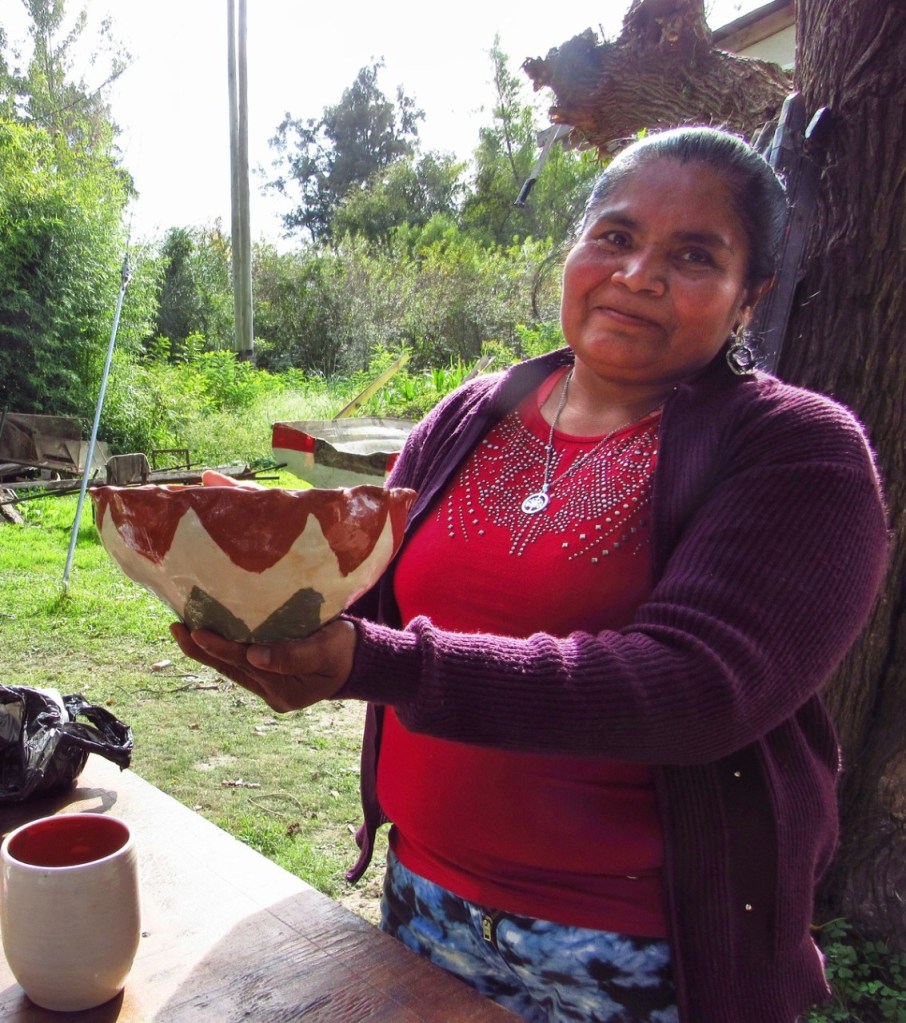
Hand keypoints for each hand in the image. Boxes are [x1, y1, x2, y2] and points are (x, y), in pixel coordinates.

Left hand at [169, 619, 356, 712]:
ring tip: (181, 628)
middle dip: (201, 649)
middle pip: (230, 669)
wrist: (361, 661)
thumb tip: (254, 656)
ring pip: (230, 668)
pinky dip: (221, 649)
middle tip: (176, 626)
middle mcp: (271, 693)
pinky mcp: (270, 677)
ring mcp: (269, 687)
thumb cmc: (346, 650)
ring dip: (205, 649)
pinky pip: (240, 664)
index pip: (244, 665)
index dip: (218, 647)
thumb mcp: (326, 649)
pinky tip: (206, 634)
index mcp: (284, 691)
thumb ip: (293, 655)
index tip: (196, 631)